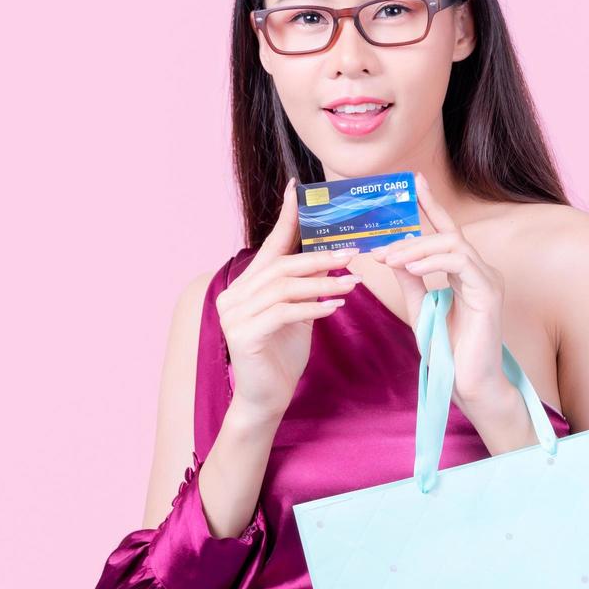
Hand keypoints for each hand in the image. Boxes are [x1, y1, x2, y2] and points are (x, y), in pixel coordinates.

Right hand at [218, 178, 362, 425]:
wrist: (265, 399)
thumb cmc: (282, 355)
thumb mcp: (299, 312)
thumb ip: (307, 285)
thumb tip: (332, 254)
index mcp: (246, 285)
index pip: (269, 246)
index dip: (286, 217)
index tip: (299, 189)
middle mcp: (234, 294)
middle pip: (281, 265)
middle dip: (319, 256)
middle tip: (352, 252)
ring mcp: (234, 315)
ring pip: (284, 287)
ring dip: (323, 282)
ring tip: (353, 283)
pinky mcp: (244, 335)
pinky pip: (283, 313)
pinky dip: (312, 306)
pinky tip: (335, 307)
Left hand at [371, 172, 515, 426]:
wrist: (467, 384)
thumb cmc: (446, 351)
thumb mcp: (419, 307)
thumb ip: (409, 279)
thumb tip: (392, 252)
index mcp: (466, 273)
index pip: (447, 231)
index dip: (431, 204)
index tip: (414, 181)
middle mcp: (481, 271)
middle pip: (449, 234)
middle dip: (413, 236)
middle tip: (381, 248)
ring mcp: (488, 281)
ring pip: (454, 245)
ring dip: (417, 249)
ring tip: (390, 259)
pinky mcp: (489, 294)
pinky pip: (461, 263)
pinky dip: (433, 262)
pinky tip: (412, 269)